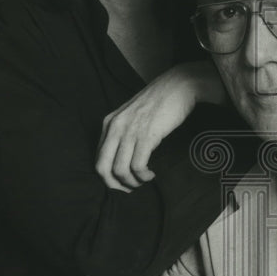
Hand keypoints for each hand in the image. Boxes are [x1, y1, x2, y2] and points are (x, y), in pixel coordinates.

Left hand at [95, 62, 225, 191]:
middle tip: (130, 190)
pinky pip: (137, 166)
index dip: (108, 178)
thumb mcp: (133, 116)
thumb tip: (122, 159)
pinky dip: (143, 176)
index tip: (122, 184)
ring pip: (120, 170)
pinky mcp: (147, 135)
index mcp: (109, 123)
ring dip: (132, 183)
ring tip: (144, 180)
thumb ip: (124, 133)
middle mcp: (115, 127)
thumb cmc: (160, 102)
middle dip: (115, 186)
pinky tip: (151, 174)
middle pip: (103, 168)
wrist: (179, 85)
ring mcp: (130, 131)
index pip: (98, 159)